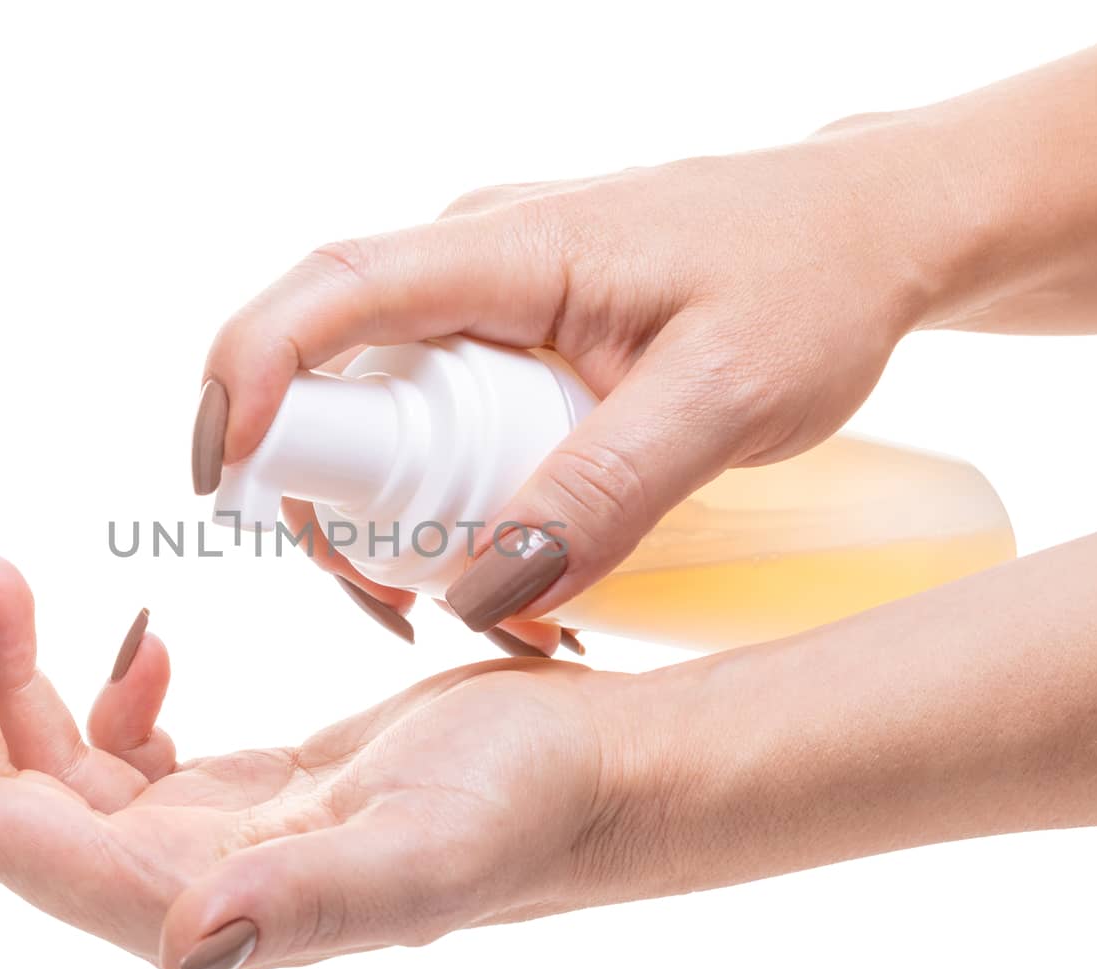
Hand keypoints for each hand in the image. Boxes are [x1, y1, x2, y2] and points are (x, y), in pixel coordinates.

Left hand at [0, 536, 662, 968]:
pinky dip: (89, 681)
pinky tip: (129, 632)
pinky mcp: (229, 796)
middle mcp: (175, 879)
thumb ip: (307, 904)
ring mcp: (198, 838)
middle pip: (0, 789)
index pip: (4, 845)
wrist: (602, 778)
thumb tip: (180, 957)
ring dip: (3, 664)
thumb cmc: (538, 811)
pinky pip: (111, 746)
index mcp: (194, 893)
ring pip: (42, 759)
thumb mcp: (431, 849)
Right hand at [193, 129, 943, 636]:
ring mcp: (481, 301)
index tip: (225, 484)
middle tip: (401, 608)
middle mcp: (469, 265)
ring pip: (374, 413)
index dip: (248, 380)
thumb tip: (481, 591)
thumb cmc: (814, 283)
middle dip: (328, 504)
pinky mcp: (503, 338)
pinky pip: (427, 420)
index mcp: (508, 250)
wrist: (871, 233)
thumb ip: (608, 490)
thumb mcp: (729, 398)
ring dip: (391, 518)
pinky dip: (438, 501)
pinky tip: (503, 565)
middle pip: (326, 377)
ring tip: (490, 608)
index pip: (328, 294)